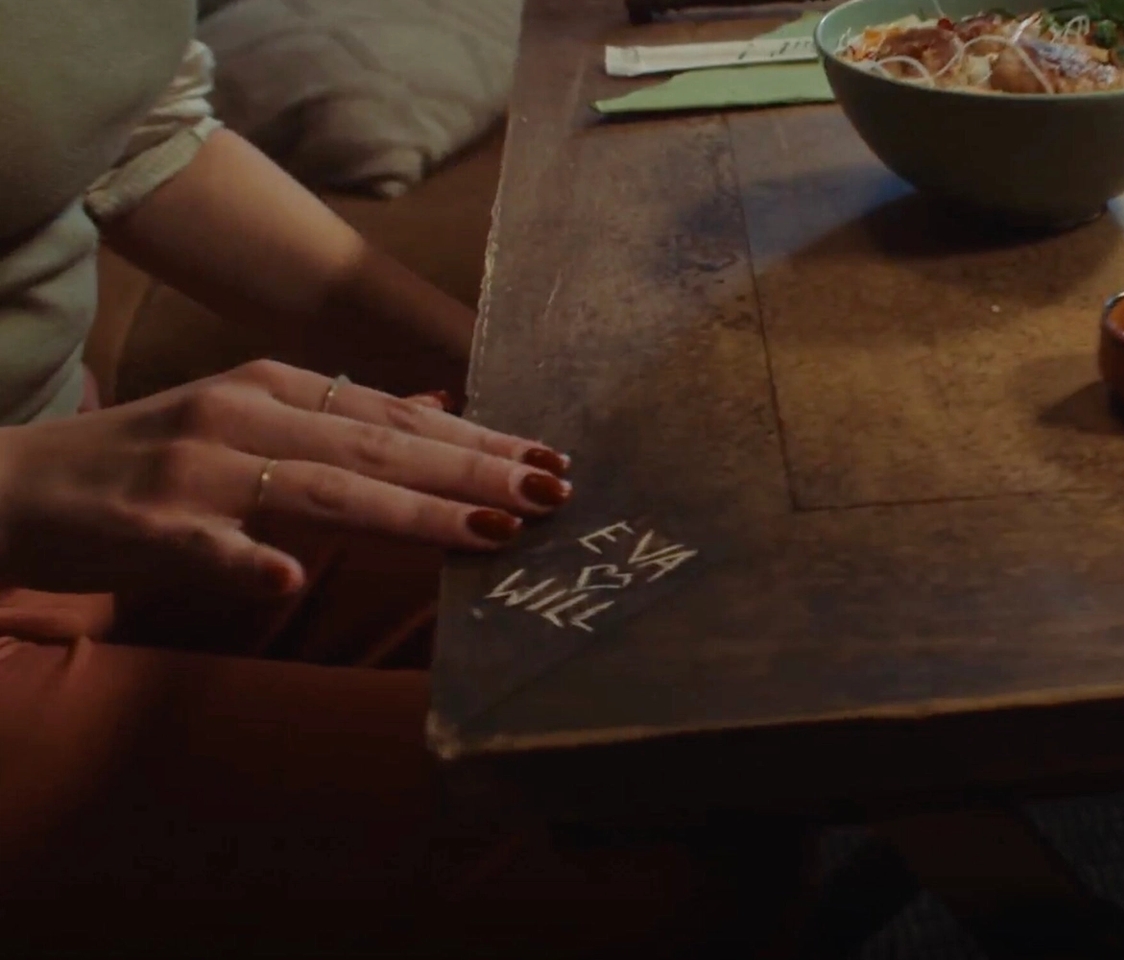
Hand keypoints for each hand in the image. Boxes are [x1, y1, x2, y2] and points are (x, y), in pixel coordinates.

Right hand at [0, 360, 571, 597]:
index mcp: (274, 390)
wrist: (10, 486)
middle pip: (379, 448)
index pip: (397, 416)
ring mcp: (196, 473)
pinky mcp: (146, 528)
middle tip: (552, 493)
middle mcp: (244, 417)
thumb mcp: (249, 417)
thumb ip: (343, 416)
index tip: (552, 458)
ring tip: (486, 531)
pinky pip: (205, 549)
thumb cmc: (144, 460)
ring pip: (320, 491)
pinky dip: (246, 563)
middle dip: (474, 471)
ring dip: (410, 513)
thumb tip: (440, 404)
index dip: (478, 438)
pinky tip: (286, 580)